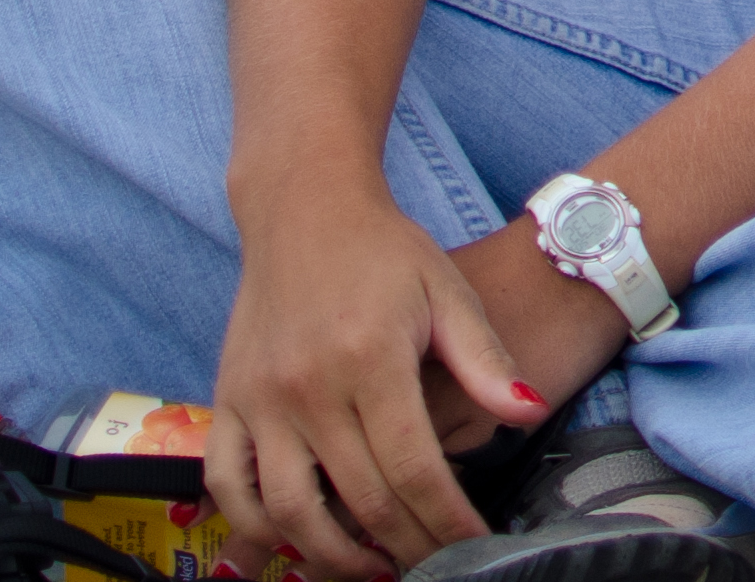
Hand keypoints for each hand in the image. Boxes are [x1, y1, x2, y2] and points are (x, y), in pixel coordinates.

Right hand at [211, 178, 549, 580]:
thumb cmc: (387, 251)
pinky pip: (226, 482)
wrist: (304, 208)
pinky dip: (253, 525)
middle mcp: (308, 387)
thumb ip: (486, 360)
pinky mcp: (224, 400)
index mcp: (370, 360)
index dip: (446, 520)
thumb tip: (530, 413)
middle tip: (432, 567)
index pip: (413, 469)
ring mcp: (258, 398)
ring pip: (285, 509)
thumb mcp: (447, 293)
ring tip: (371, 569)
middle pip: (356, 499)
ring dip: (328, 556)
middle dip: (401, 547)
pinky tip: (291, 543)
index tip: (473, 546)